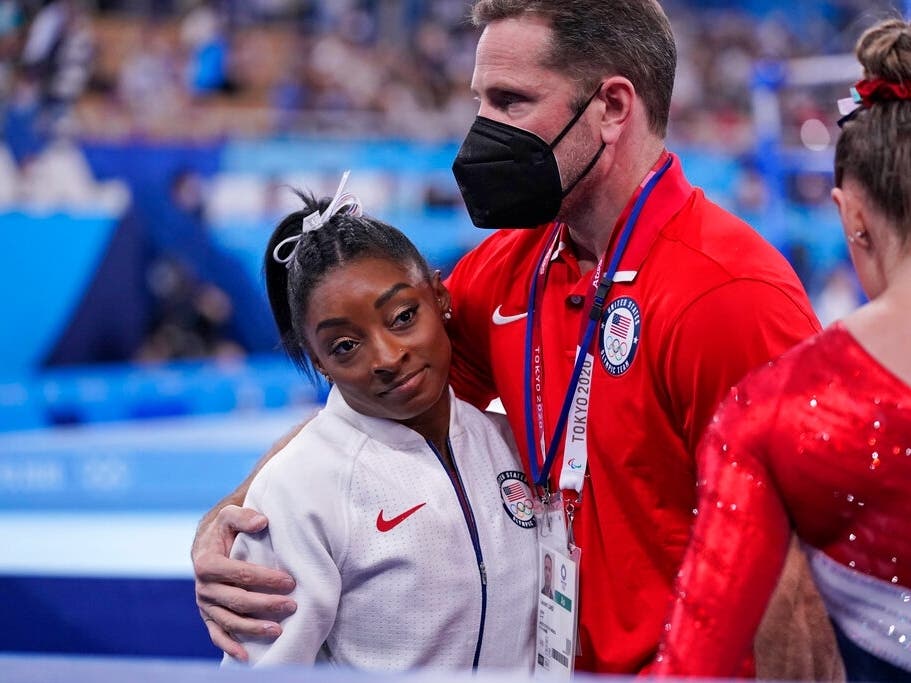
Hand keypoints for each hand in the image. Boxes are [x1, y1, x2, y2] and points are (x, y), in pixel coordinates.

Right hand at [192, 505, 296, 660]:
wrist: (209, 541)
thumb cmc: (225, 528)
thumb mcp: (230, 514)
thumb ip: (244, 516)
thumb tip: (262, 522)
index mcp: (206, 562)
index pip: (239, 574)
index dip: (265, 579)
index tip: (289, 581)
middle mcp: (203, 586)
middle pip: (238, 600)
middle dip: (266, 605)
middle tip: (292, 605)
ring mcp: (205, 604)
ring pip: (230, 621)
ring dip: (254, 628)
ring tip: (279, 630)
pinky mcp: (208, 615)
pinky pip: (217, 634)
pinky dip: (230, 646)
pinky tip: (245, 656)